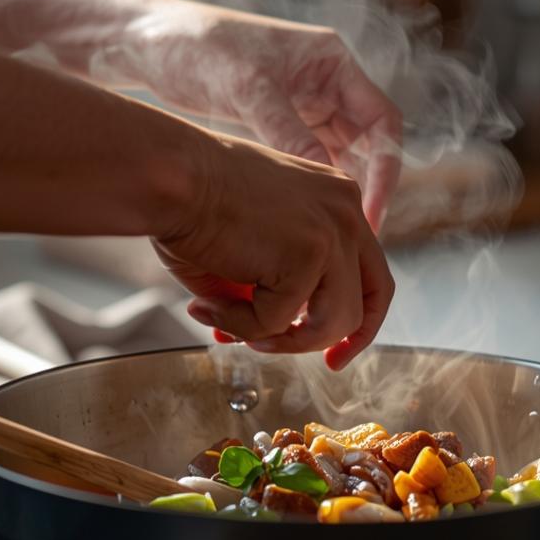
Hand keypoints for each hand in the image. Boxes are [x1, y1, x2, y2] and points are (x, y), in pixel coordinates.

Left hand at [118, 1, 401, 230]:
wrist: (148, 42)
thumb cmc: (196, 49)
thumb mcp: (247, 90)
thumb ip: (288, 133)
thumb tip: (328, 179)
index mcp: (332, 62)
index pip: (384, 122)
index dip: (388, 169)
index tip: (371, 212)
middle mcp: (328, 83)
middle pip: (369, 146)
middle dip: (366, 191)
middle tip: (356, 239)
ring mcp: (306, 105)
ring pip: (341, 160)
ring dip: (339, 198)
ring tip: (329, 241)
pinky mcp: (281, 124)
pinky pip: (310, 164)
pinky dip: (309, 194)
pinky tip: (298, 226)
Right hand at [155, 129, 394, 369]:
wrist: (167, 176)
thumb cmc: (189, 201)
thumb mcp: (250, 247)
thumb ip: (271, 286)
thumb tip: (265, 336)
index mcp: (336, 200)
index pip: (370, 270)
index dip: (361, 319)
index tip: (337, 353)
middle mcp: (345, 210)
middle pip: (372, 298)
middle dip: (342, 341)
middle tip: (317, 363)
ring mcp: (333, 231)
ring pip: (333, 322)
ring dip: (281, 339)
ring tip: (234, 328)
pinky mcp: (308, 254)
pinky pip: (279, 322)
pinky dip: (240, 325)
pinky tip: (208, 303)